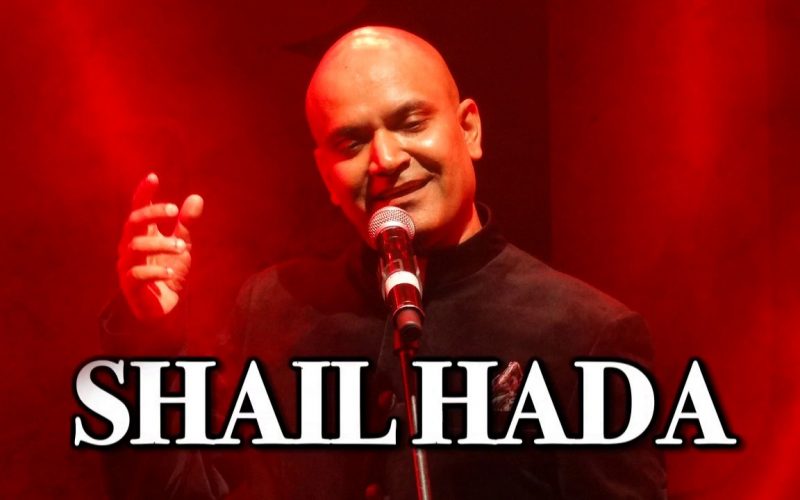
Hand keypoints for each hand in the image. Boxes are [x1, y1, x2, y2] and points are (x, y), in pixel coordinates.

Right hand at [117, 173, 203, 320]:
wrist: (164, 308)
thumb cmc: (169, 272)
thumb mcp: (182, 246)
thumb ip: (186, 224)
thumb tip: (197, 197)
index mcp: (143, 234)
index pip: (138, 208)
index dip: (143, 193)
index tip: (153, 177)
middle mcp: (131, 247)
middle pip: (133, 222)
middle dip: (152, 213)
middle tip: (174, 210)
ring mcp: (127, 266)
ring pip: (136, 247)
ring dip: (161, 244)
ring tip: (183, 248)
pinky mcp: (130, 286)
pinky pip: (137, 274)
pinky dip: (156, 271)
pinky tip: (171, 273)